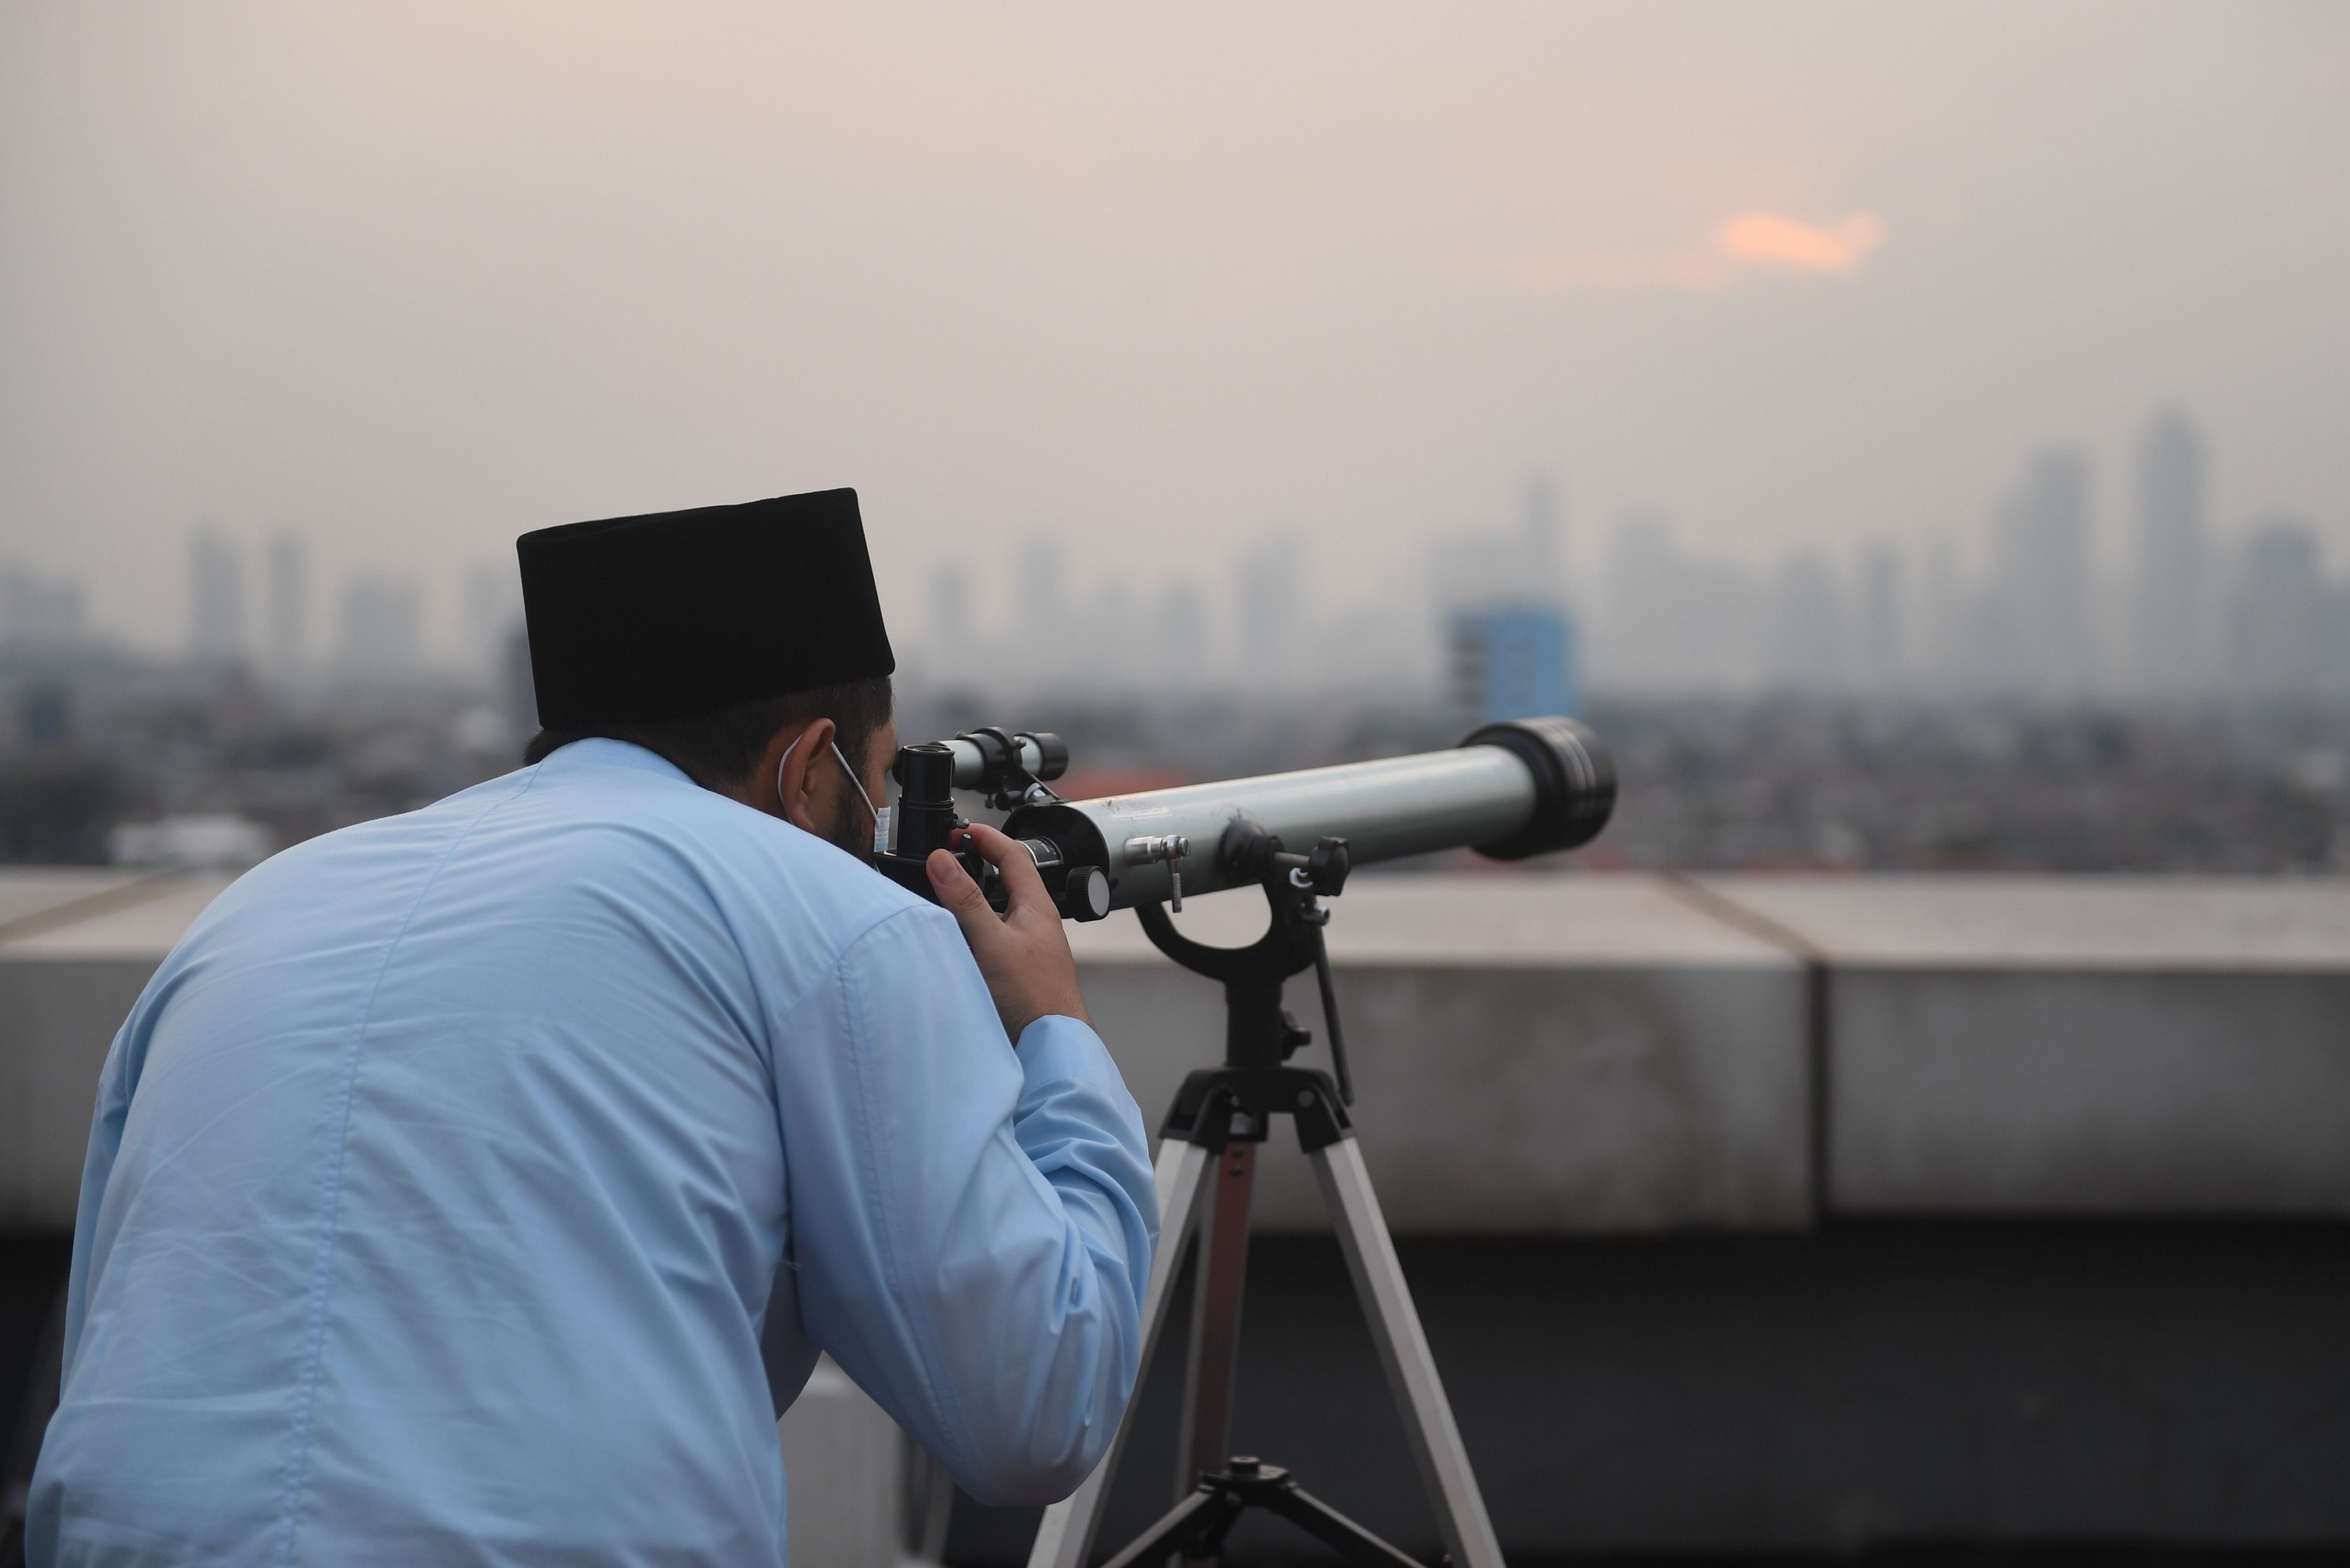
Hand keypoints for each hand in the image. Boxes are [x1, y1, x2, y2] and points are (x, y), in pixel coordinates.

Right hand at [928, 823, 1090, 1039]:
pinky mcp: (1016, 967)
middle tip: (948, 856)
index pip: (1012, 855)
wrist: (1051, 1043)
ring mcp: (1026, 945)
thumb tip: (942, 862)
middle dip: (976, 863)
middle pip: (1004, 879)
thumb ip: (966, 901)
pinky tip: (956, 940)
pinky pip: (991, 935)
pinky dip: (971, 928)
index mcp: (1036, 906)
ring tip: (944, 893)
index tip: (959, 831)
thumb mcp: (992, 941)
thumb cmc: (1035, 997)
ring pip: (996, 909)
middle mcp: (1034, 921)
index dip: (985, 837)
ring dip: (971, 898)